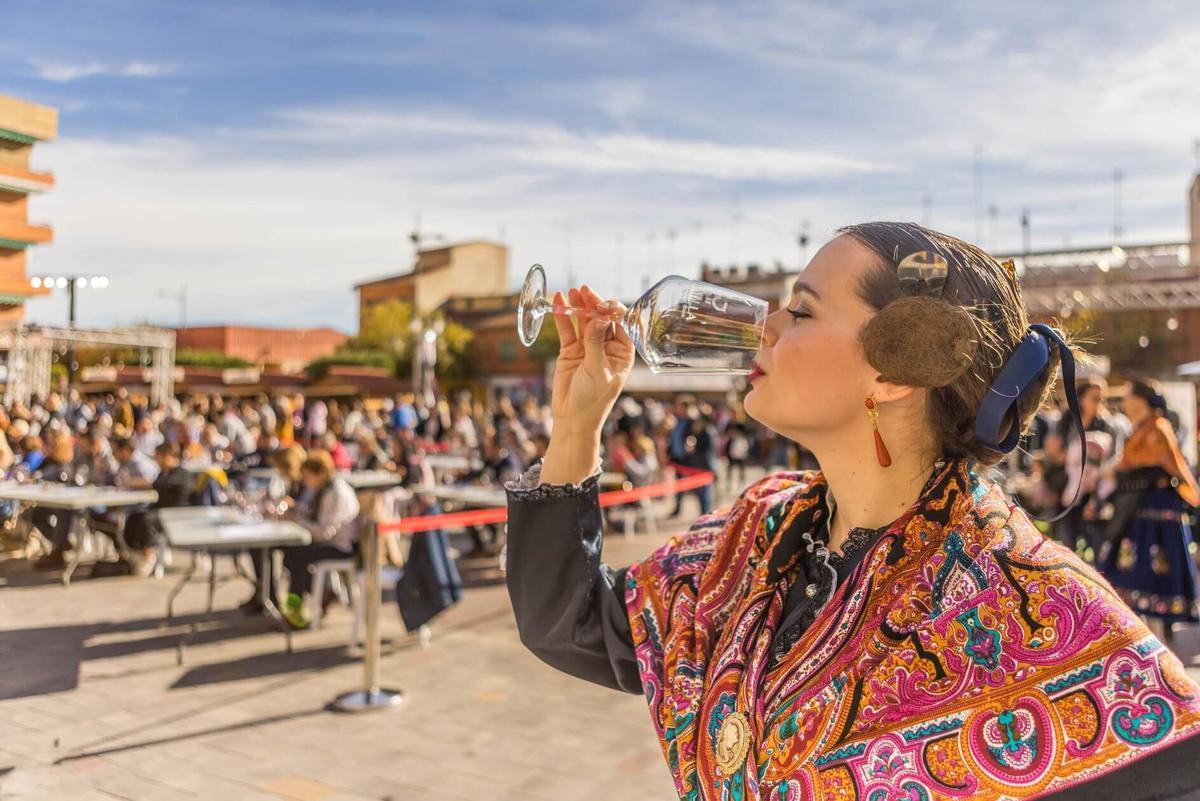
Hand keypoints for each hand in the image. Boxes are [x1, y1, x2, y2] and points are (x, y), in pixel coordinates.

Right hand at [548, 285, 634, 436]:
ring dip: (579, 306)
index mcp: (623, 352)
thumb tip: (598, 319)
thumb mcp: (598, 371)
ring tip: (571, 292)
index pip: (622, 324)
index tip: (603, 305)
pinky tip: (559, 301)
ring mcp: (588, 346)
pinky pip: (567, 329)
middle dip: (594, 304)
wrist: (572, 417)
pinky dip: (563, 316)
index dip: (613, 311)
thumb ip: (596, 344)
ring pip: (584, 321)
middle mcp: (607, 346)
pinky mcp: (571, 350)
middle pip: (602, 318)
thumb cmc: (593, 399)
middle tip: (585, 291)